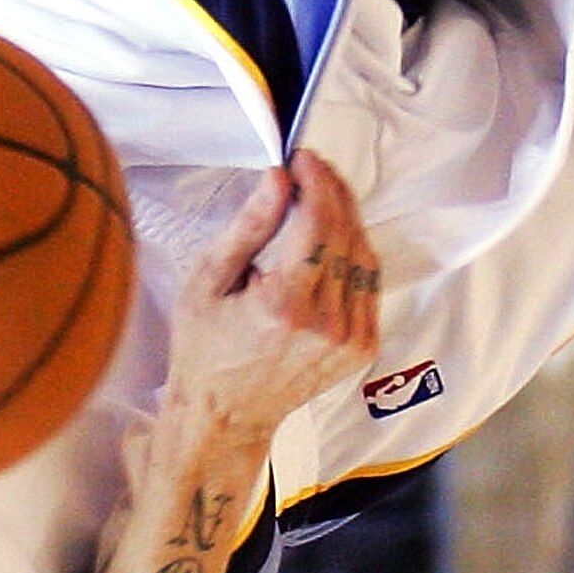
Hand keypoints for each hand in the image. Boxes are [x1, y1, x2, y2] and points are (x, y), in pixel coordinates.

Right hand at [160, 150, 380, 449]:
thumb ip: (249, 226)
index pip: (319, 222)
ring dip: (346, 218)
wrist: (226, 415)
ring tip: (319, 197)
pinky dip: (353, 252)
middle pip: (347, 233)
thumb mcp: (208, 281)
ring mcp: (350, 340)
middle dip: (332, 192)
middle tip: (311, 169)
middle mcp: (326, 325)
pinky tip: (329, 238)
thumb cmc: (205, 348)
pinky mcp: (362, 347)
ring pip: (364, 255)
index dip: (316, 181)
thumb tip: (279, 178)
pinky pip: (368, 283)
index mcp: (284, 306)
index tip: (303, 158)